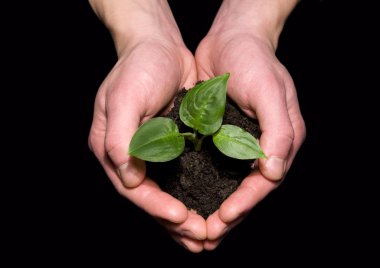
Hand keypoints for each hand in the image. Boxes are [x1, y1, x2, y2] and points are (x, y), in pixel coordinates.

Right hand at [88, 0, 205, 251]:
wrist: (159, 46)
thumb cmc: (139, 67)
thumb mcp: (124, 97)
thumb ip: (121, 138)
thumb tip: (129, 177)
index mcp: (112, 148)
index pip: (132, 187)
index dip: (155, 206)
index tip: (181, 217)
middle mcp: (129, 155)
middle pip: (150, 198)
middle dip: (174, 221)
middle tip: (200, 238)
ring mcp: (150, 152)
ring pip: (166, 193)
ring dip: (183, 217)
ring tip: (205, 236)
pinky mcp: (170, 147)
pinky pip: (180, 177)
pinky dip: (192, 195)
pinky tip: (208, 207)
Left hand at [195, 0, 305, 249]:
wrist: (231, 39)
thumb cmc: (255, 60)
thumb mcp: (270, 91)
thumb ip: (279, 131)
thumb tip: (274, 170)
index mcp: (281, 140)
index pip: (264, 182)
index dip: (245, 203)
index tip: (224, 218)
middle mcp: (262, 146)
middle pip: (247, 190)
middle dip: (229, 214)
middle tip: (205, 235)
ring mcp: (240, 143)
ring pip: (229, 183)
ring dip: (214, 206)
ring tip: (195, 227)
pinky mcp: (220, 137)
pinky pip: (213, 167)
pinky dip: (202, 185)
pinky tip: (187, 196)